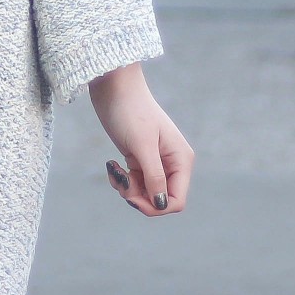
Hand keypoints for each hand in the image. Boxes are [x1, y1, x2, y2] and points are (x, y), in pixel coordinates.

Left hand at [88, 64, 192, 217]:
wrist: (114, 88)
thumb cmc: (130, 111)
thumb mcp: (142, 146)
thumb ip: (154, 177)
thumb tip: (162, 205)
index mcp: (181, 160)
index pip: (176, 200)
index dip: (155, 206)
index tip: (133, 196)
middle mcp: (172, 163)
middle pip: (160, 200)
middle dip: (139, 197)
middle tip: (122, 182)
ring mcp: (156, 162)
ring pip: (145, 193)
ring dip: (128, 189)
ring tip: (114, 171)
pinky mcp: (140, 159)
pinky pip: (135, 183)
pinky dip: (122, 180)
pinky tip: (113, 166)